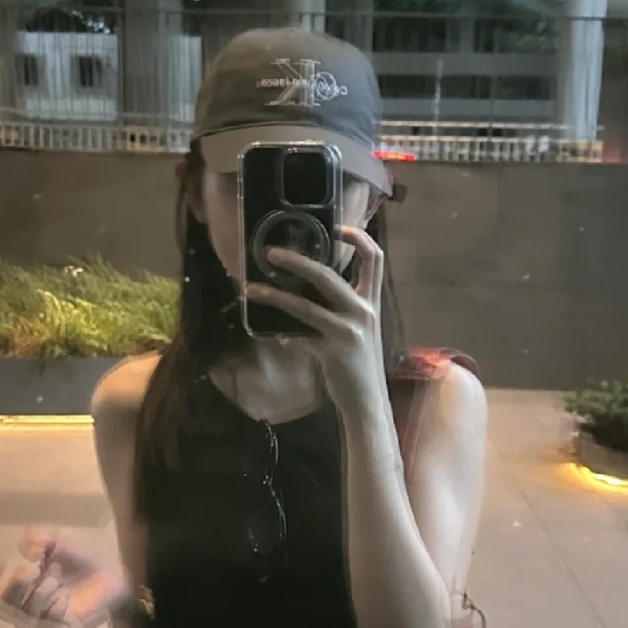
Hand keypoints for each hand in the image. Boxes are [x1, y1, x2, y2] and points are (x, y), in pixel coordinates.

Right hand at [0, 529, 131, 627]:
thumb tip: (23, 546)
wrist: (114, 574)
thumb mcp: (58, 541)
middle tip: (33, 567)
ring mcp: (43, 623)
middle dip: (15, 586)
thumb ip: (39, 538)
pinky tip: (63, 592)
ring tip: (53, 574)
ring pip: (23, 616)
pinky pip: (47, 621)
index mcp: (18, 590)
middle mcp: (25, 609)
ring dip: (36, 592)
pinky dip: (53, 603)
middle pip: (1, 608)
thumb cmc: (81, 559)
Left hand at [246, 227, 385, 416]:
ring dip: (275, 296)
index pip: (374, 259)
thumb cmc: (359, 363)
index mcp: (372, 301)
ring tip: (252, 289)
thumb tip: (304, 293)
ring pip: (305, 306)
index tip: (337, 226)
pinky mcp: (333, 352)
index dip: (359, 237)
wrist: (368, 401)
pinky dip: (285, 335)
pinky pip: (300, 338)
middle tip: (271, 252)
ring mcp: (349, 332)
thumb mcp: (357, 330)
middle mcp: (364, 311)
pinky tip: (275, 335)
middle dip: (297, 261)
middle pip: (328, 275)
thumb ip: (339, 309)